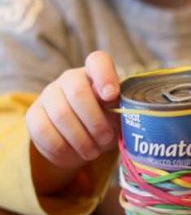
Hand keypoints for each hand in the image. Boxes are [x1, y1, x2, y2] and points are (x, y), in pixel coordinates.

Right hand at [26, 51, 119, 170]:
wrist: (79, 141)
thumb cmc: (106, 122)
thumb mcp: (118, 115)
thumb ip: (124, 110)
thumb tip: (132, 116)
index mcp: (95, 73)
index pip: (98, 61)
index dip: (105, 76)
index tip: (111, 96)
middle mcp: (70, 78)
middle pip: (77, 91)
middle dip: (95, 121)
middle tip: (106, 139)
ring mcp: (49, 95)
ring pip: (61, 115)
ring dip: (80, 139)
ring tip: (93, 151)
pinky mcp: (34, 115)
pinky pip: (44, 132)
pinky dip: (63, 149)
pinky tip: (74, 154)